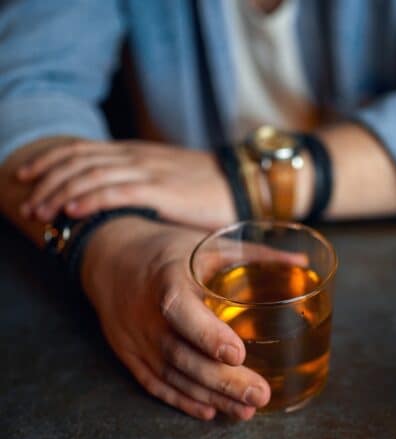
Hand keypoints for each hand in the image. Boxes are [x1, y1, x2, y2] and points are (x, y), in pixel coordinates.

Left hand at [16, 140, 236, 230]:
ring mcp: (149, 172)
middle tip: (28, 203)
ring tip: (41, 213)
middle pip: (78, 161)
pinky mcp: (163, 191)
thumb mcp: (171, 181)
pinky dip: (89, 199)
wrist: (248, 185)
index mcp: (138, 153)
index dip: (50, 162)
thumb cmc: (213, 190)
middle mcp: (138, 157)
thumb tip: (118, 204)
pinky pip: (116, 191)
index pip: (82, 150)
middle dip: (46, 181)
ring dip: (59, 194)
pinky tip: (73, 211)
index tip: (28, 177)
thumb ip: (143, 186)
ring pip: (90, 175)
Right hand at [81, 217, 270, 419]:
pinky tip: (208, 411)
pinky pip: (153, 382)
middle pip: (181, 353)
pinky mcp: (129, 353)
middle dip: (221, 380)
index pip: (181, 310)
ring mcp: (135, 337)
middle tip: (259, 395)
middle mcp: (146, 313)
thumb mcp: (207, 242)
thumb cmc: (167, 248)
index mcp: (167, 278)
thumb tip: (302, 261)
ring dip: (208, 395)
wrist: (107, 255)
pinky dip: (181, 399)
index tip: (238, 354)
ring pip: (171, 374)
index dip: (207, 334)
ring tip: (246, 411)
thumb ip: (255, 254)